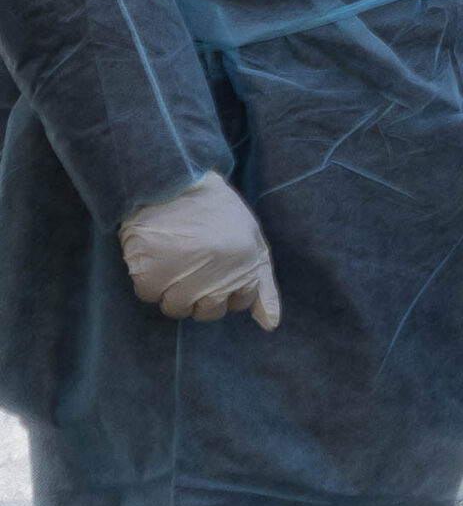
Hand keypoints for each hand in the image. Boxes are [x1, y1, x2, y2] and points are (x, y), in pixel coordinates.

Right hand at [119, 173, 280, 328]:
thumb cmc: (216, 211)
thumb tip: (270, 326)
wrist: (172, 180)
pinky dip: (148, 281)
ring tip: (172, 259)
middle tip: (192, 263)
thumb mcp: (252, 243)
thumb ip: (263, 287)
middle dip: (200, 295)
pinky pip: (148, 295)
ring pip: (176, 308)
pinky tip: (154, 257)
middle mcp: (217, 279)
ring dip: (171, 291)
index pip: (238, 303)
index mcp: (245, 270)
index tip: (218, 264)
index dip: (227, 286)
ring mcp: (182, 279)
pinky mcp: (149, 274)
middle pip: (207, 313)